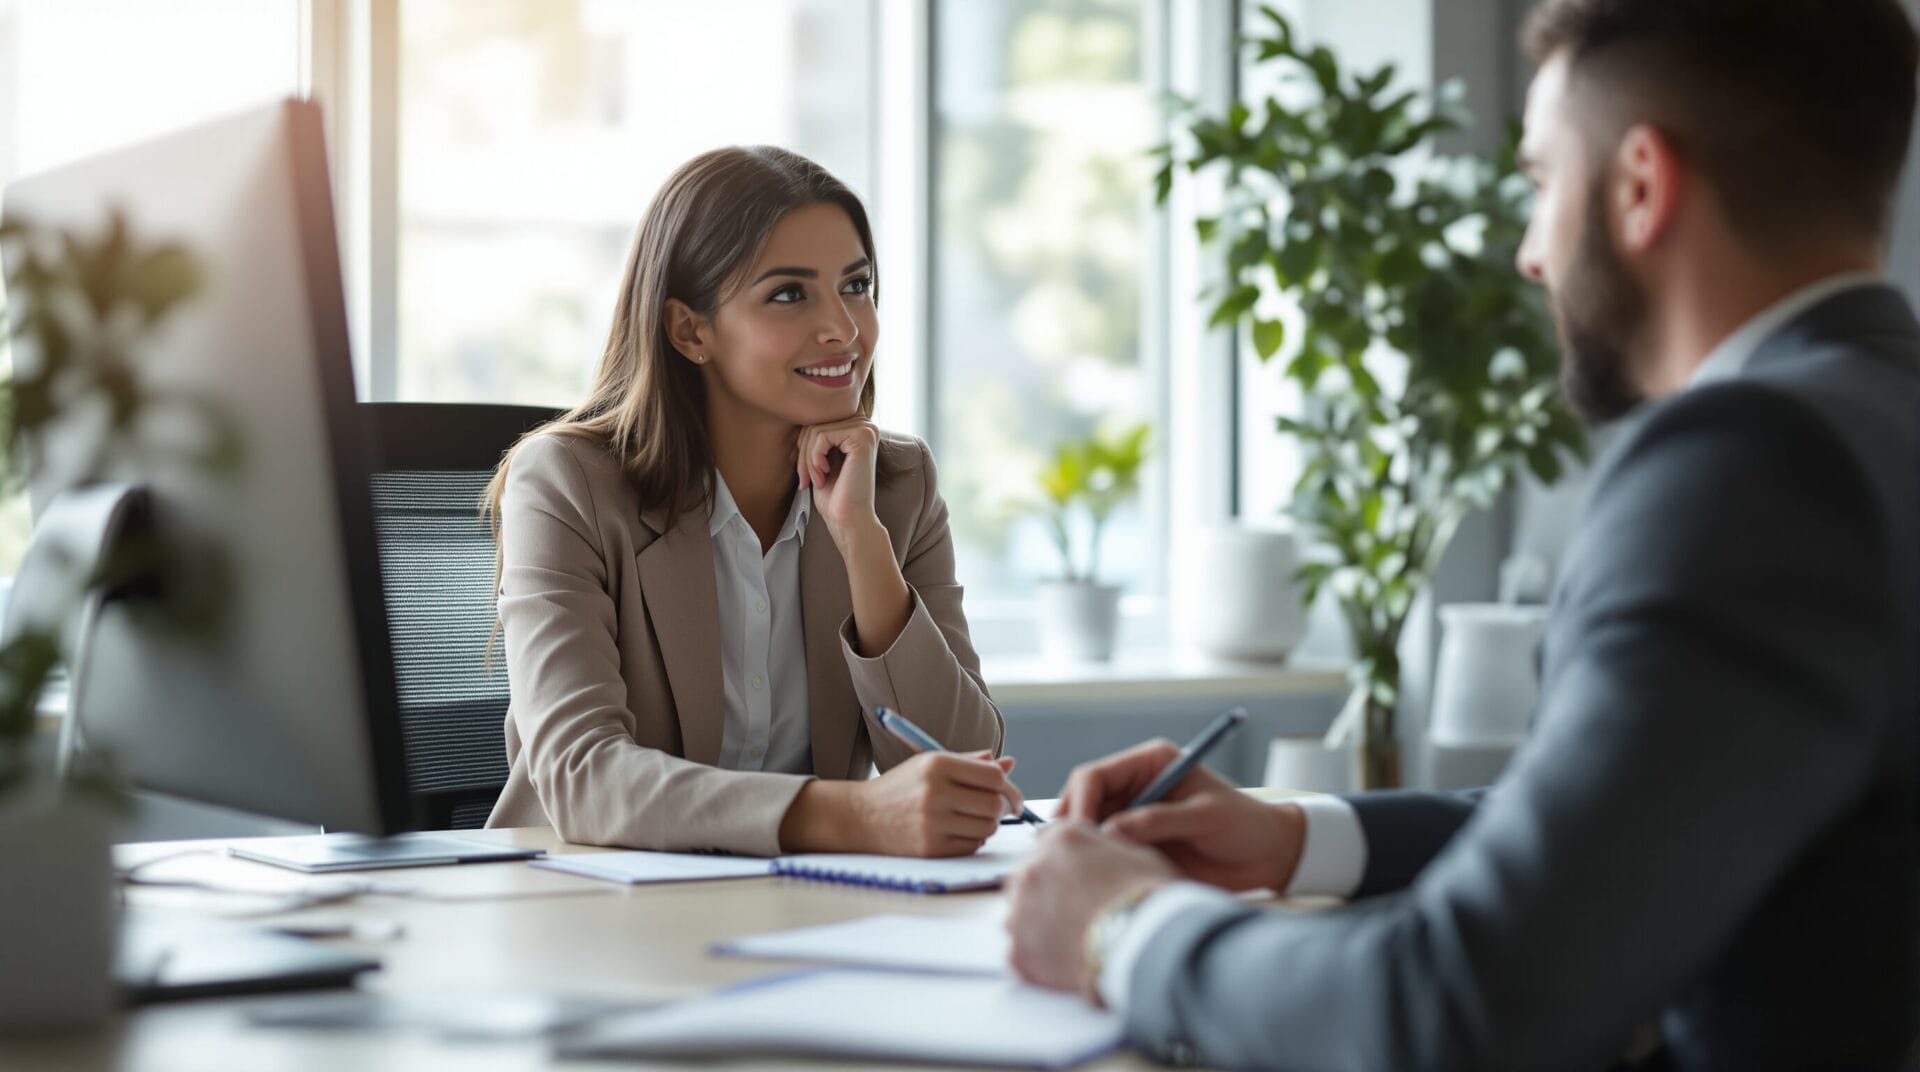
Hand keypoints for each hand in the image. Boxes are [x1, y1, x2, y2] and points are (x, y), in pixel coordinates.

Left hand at [794, 417, 881, 546]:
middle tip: (804, 479)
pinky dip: (814, 458)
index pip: (818, 421)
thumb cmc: (834, 494)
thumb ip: (814, 436)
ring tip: (814, 480)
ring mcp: (866, 429)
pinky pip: (822, 436)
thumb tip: (794, 414)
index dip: (802, 444)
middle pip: (816, 423)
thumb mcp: (820, 459)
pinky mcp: (863, 437)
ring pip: (816, 430)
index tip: (800, 469)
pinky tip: (823, 475)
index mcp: (856, 428)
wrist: (848, 519)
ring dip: (807, 459)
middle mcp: (865, 424)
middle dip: (803, 453)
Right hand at [852, 750, 1019, 856]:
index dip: (1009, 786)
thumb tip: (1010, 764)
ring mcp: (932, 822)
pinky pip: (972, 846)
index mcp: (937, 764)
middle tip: (998, 808)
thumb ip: (971, 763)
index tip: (1011, 795)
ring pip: (987, 827)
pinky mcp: (930, 848)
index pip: (993, 776)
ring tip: (974, 818)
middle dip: (1003, 807)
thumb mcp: (931, 764)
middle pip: (994, 804)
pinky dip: (973, 840)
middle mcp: (935, 792)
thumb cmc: (902, 788)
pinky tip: (959, 831)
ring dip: (989, 824)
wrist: (861, 817)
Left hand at [1005, 820, 1177, 996]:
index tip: (1076, 880)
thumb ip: (1106, 848)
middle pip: (1029, 878)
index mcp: (1061, 840)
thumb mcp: (1136, 854)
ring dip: (1039, 925)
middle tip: (1076, 915)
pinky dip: (1039, 959)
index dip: (1065, 864)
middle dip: (1047, 894)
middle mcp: (1033, 869)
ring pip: (1019, 915)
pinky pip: (1021, 952)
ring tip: (1073, 942)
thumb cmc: (1150, 898)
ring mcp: (1020, 910)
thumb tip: (1102, 855)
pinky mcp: (1019, 950)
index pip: (1049, 843)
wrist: (1145, 943)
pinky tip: (1066, 964)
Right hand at [1060, 739, 1304, 892]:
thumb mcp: (1204, 818)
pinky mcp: (1135, 844)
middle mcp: (1135, 786)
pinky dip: (1095, 864)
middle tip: (1066, 857)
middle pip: (1081, 801)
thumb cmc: (1244, 826)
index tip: (1077, 833)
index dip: (1079, 802)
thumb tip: (1110, 832)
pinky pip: (1103, 852)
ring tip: (1079, 872)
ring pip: (1086, 828)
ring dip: (1080, 847)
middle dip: (1071, 826)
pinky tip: (1096, 881)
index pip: (1094, 775)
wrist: (1268, 857)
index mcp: (1150, 763)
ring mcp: (1132, 816)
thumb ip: (1158, 821)